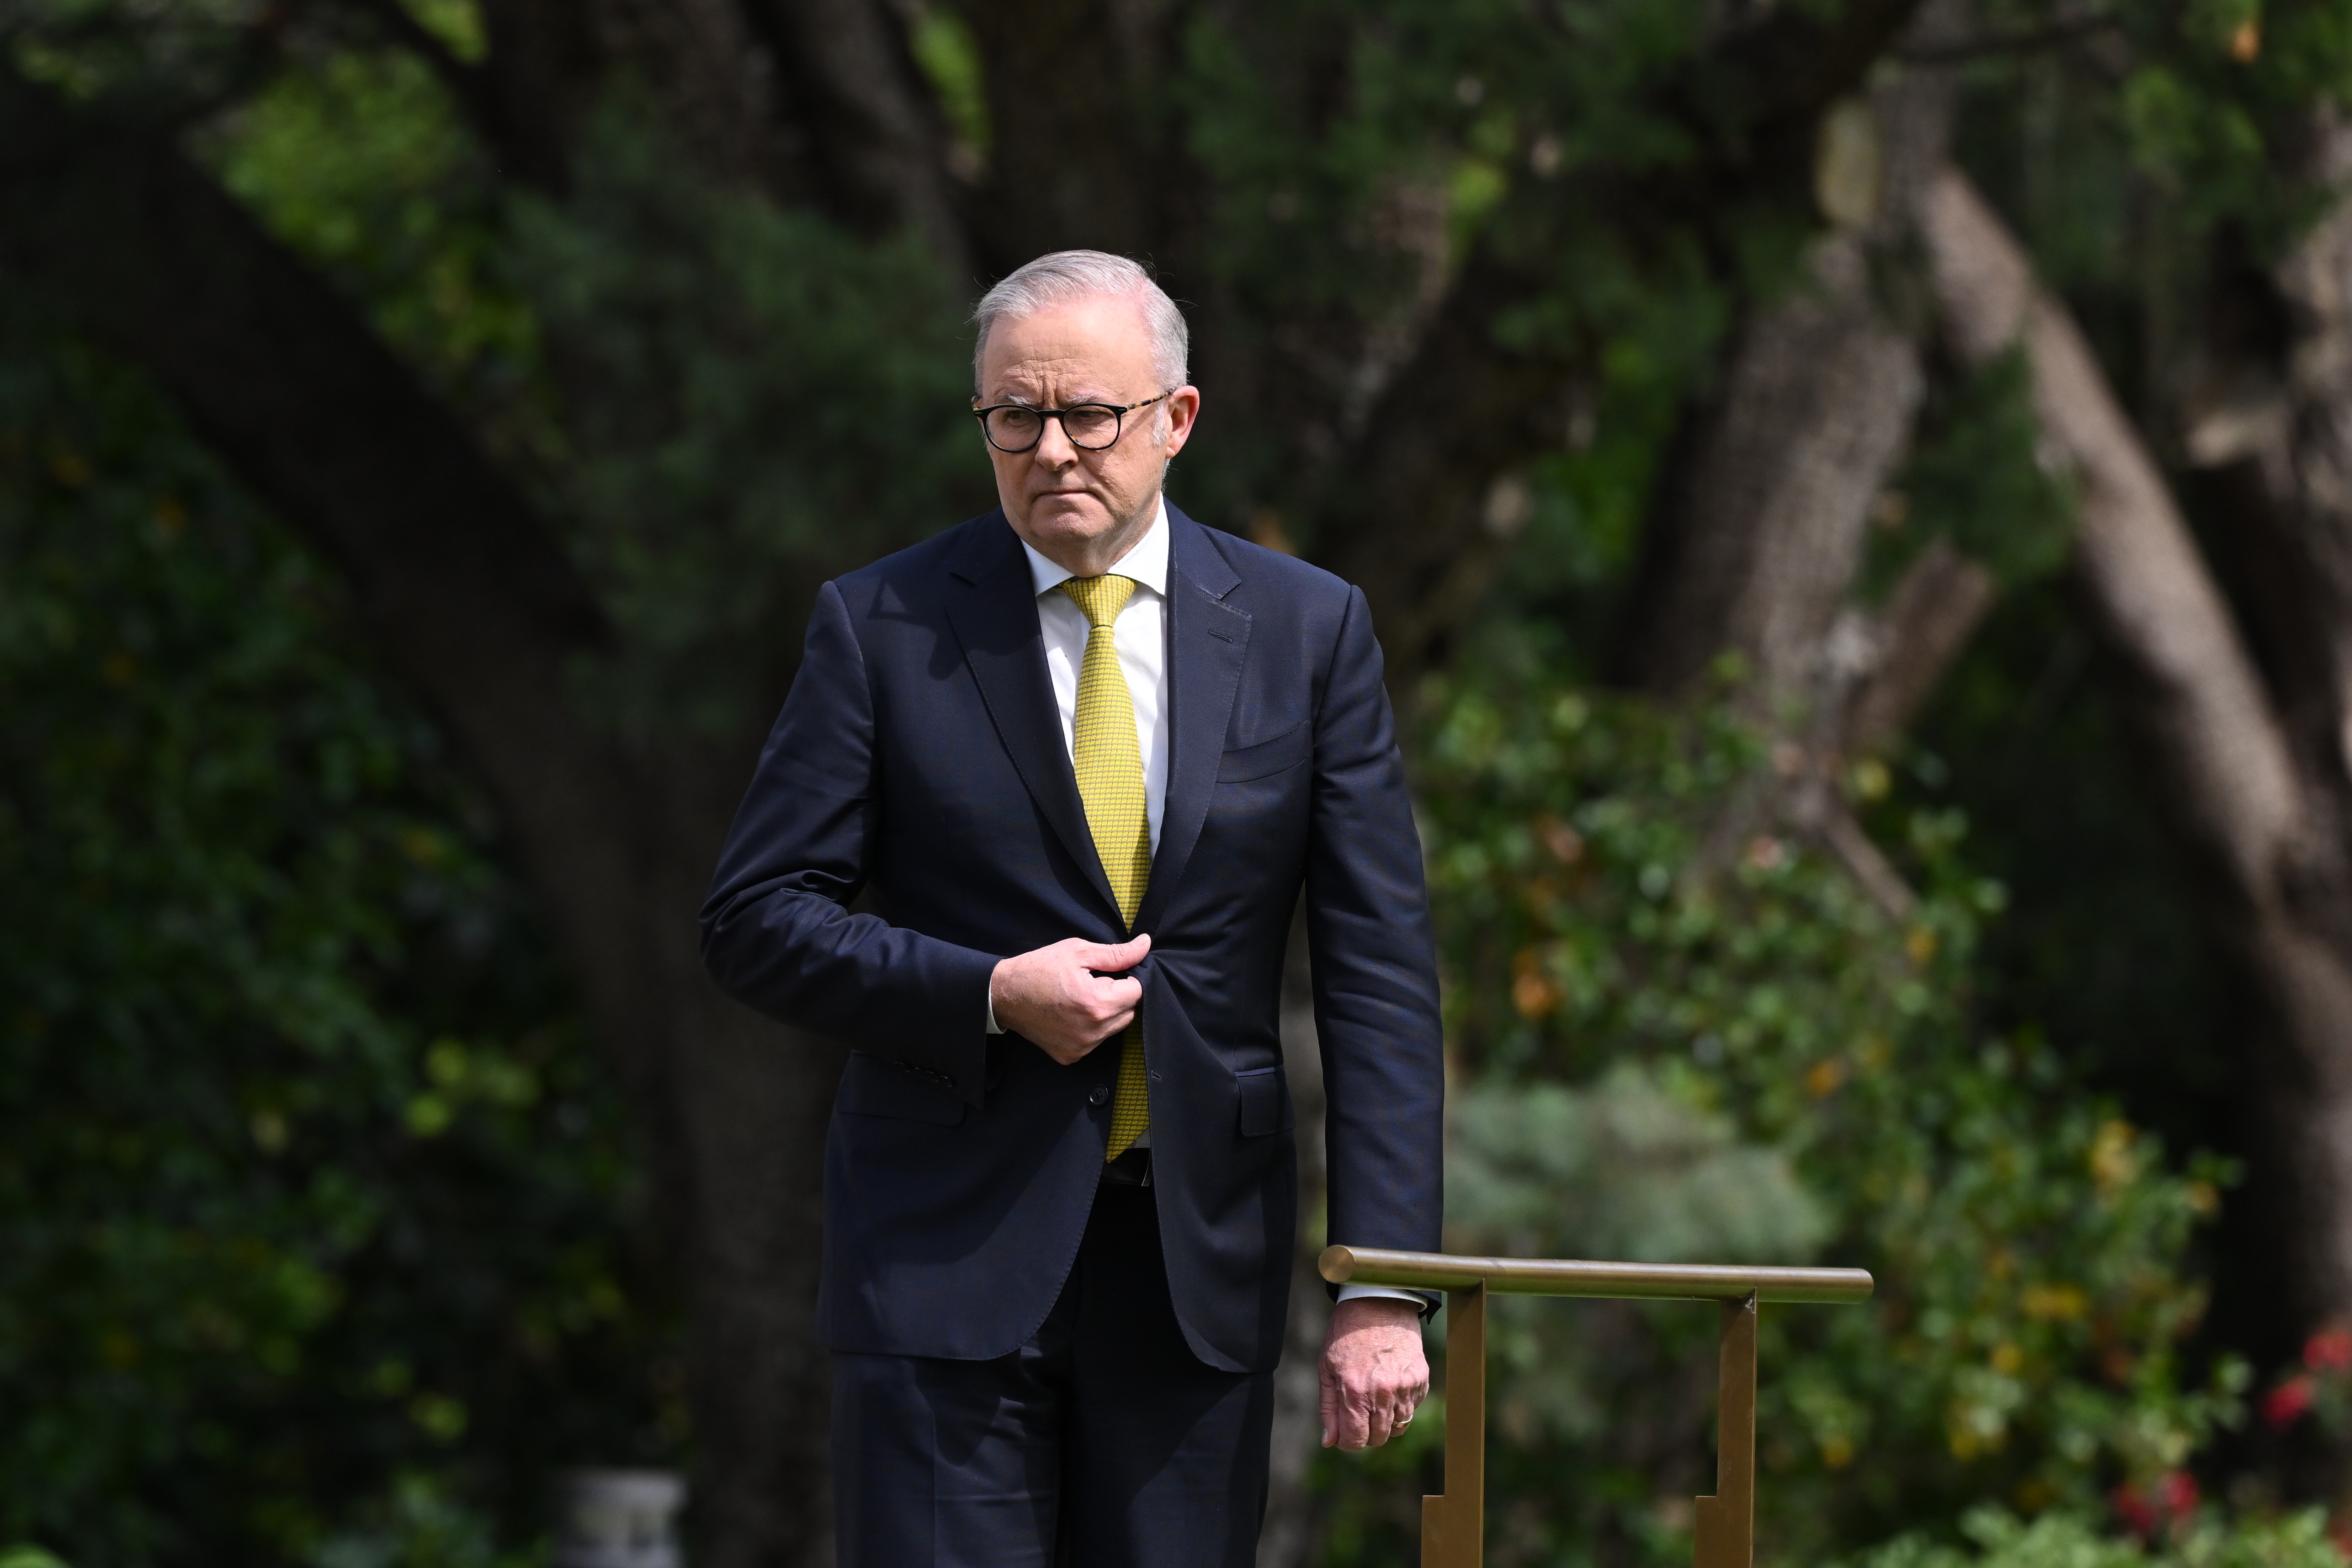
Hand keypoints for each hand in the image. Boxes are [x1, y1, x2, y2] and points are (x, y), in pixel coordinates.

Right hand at [990, 933, 1150, 1064]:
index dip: (1126, 979)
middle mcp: (1092, 1031)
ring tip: (1080, 999)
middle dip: (1118, 997)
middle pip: (1129, 1012)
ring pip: (1114, 1028)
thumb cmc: (1039, 969)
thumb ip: (1116, 953)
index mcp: (1097, 1003)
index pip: (1137, 992)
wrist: (1003, 995)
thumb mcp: (1078, 952)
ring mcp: (1081, 1047)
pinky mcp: (1070, 1056)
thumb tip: (1145, 945)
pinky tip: (1071, 1015)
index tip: (1107, 973)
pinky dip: (1091, 1028)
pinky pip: (1095, 1041)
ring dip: (1106, 1014)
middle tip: (1092, 984)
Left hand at [1319, 1297, 1427, 1448]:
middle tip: (1358, 1414)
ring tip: (1374, 1399)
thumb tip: (1330, 1441)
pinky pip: (1411, 1409)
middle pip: (1378, 1438)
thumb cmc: (1347, 1334)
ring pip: (1397, 1427)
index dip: (1348, 1442)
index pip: (1356, 1440)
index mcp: (1354, 1390)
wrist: (1379, 1303)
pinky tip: (1390, 1387)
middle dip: (1366, 1433)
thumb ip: (1328, 1407)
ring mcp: (1405, 1386)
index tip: (1345, 1434)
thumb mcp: (1326, 1368)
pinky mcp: (1421, 1379)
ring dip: (1384, 1421)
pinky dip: (1400, 1406)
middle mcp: (1382, 1392)